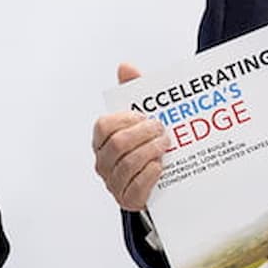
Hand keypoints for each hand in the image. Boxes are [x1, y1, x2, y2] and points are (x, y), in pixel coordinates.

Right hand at [91, 62, 166, 211]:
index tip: (145, 116)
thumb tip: (125, 67)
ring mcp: (113, 183)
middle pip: (118, 145)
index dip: (126, 119)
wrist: (159, 182)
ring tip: (165, 145)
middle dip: (143, 135)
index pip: (104, 126)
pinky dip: (149, 175)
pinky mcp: (127, 200)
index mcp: (101, 140)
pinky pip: (135, 188)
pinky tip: (160, 166)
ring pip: (128, 165)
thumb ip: (133, 91)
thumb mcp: (141, 118)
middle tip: (162, 130)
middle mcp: (103, 162)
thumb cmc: (145, 145)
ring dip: (150, 152)